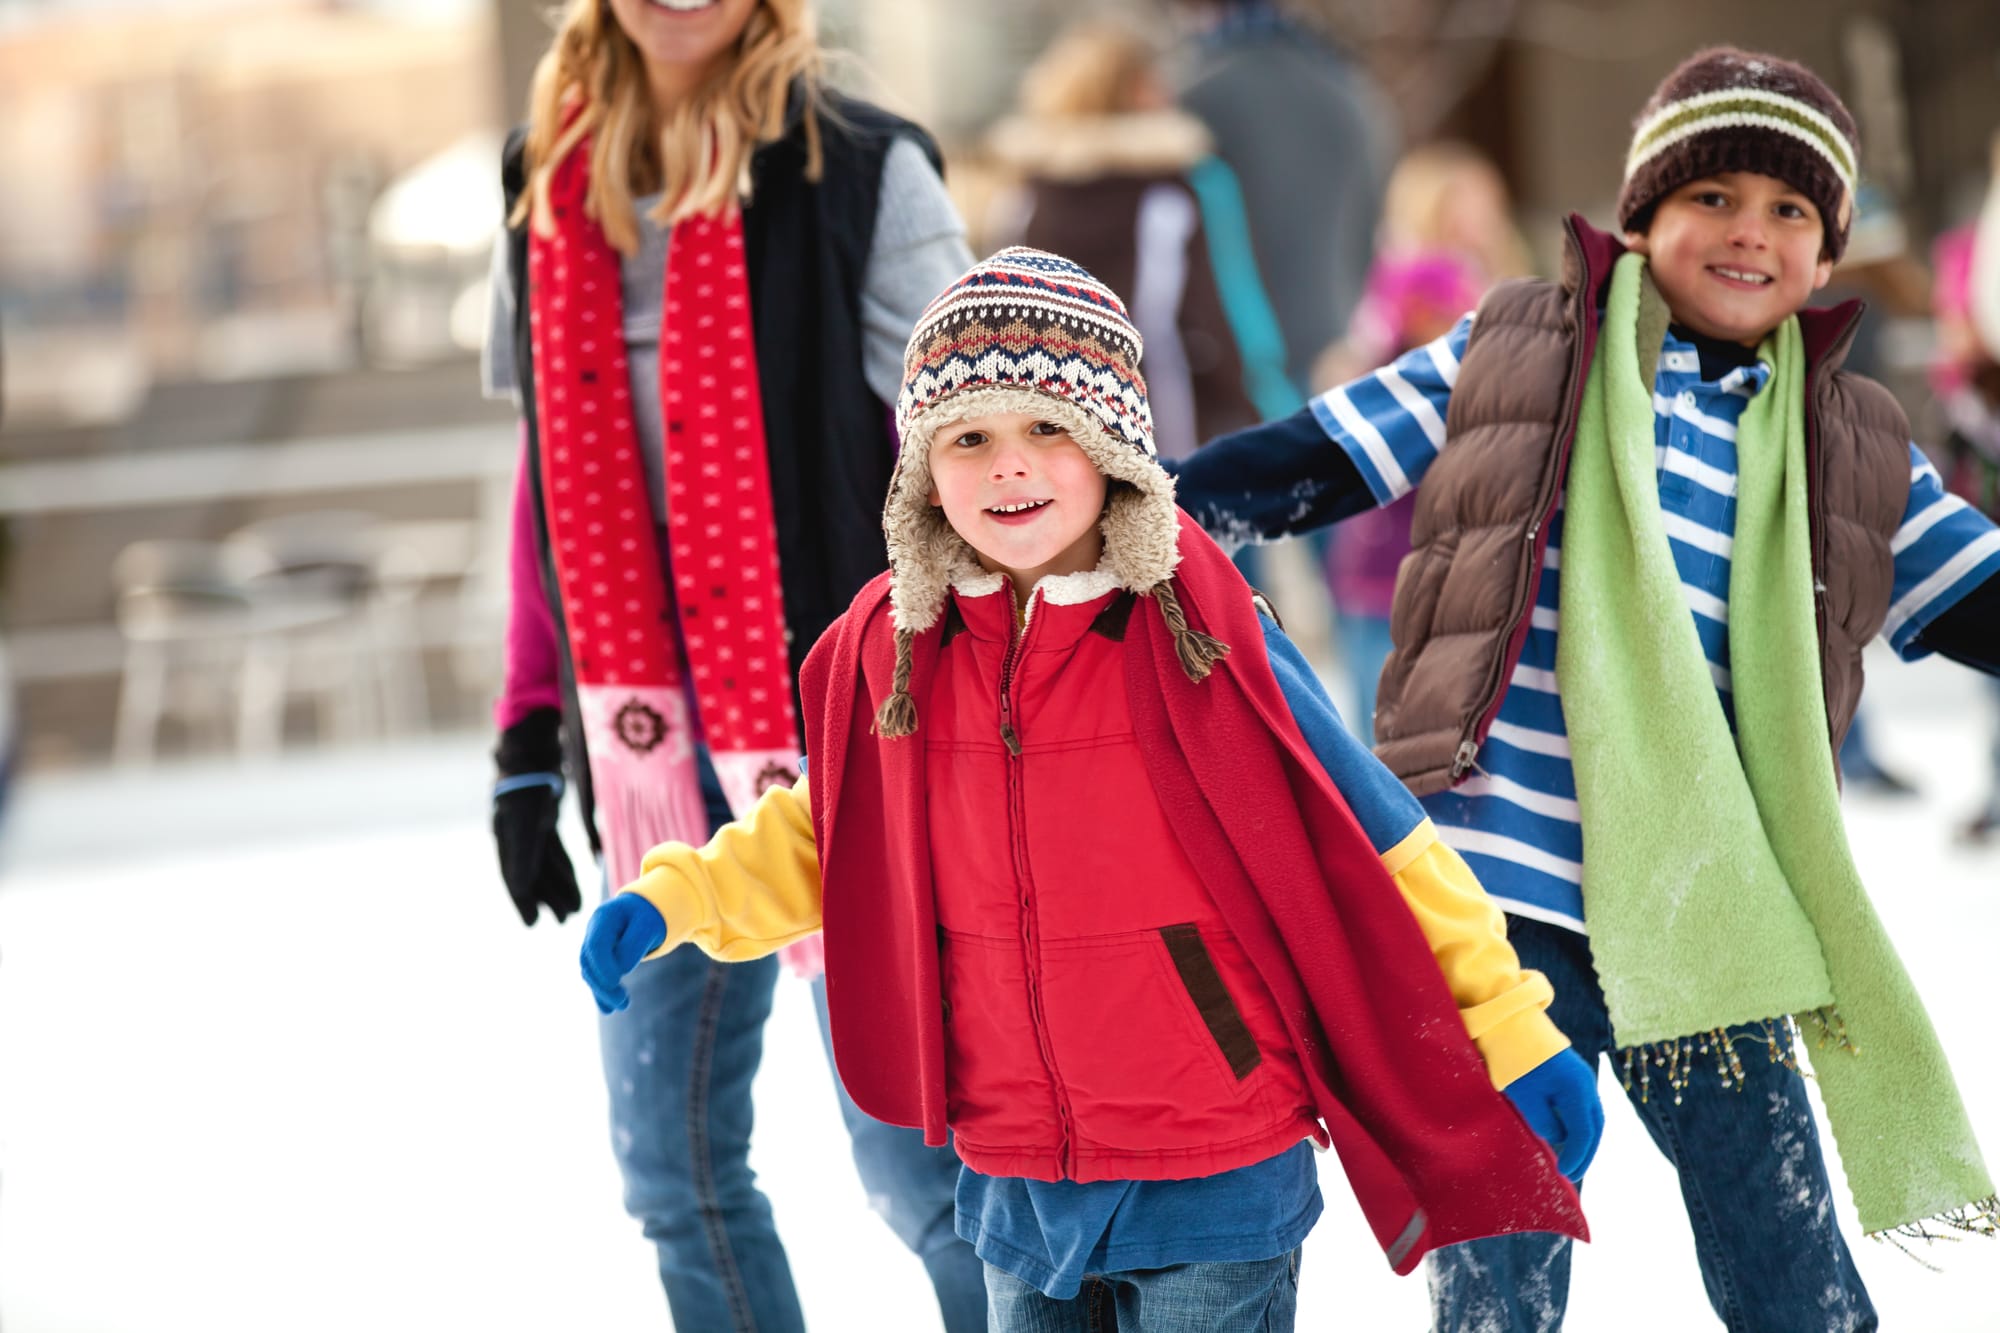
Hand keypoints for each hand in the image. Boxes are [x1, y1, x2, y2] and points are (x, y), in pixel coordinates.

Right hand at [491, 709, 579, 926]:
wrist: (532, 754)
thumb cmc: (526, 790)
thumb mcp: (523, 826)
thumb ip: (522, 858)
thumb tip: (520, 891)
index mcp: (506, 842)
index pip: (515, 880)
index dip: (524, 903)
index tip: (532, 925)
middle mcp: (515, 838)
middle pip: (533, 876)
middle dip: (548, 898)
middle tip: (564, 921)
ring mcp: (529, 828)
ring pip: (546, 865)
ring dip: (560, 886)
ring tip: (574, 908)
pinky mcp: (544, 818)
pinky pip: (555, 851)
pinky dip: (564, 867)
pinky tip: (575, 881)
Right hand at [580, 895, 666, 1013]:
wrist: (643, 909)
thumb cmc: (647, 916)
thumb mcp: (647, 926)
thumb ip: (633, 945)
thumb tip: (620, 970)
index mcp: (603, 918)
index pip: (597, 945)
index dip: (603, 966)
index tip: (616, 982)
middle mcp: (593, 932)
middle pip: (590, 962)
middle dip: (604, 984)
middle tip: (624, 1003)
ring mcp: (592, 946)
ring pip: (590, 972)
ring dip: (603, 992)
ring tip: (622, 1006)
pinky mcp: (597, 959)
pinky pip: (596, 978)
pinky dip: (601, 993)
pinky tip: (607, 1010)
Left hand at [1503, 1048, 1603, 1182]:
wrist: (1511, 1024)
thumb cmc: (1515, 1061)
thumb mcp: (1526, 1098)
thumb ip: (1546, 1124)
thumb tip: (1558, 1136)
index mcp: (1577, 1090)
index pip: (1583, 1133)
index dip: (1576, 1156)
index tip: (1564, 1173)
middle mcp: (1587, 1084)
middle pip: (1594, 1126)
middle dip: (1585, 1152)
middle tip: (1572, 1173)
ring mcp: (1582, 1078)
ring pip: (1591, 1117)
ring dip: (1583, 1139)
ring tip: (1571, 1160)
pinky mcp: (1574, 1076)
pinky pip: (1583, 1107)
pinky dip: (1578, 1125)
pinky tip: (1566, 1136)